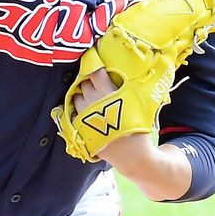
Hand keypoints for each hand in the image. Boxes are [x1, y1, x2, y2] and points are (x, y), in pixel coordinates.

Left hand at [71, 67, 190, 195]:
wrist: (132, 155)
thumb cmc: (139, 127)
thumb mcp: (140, 102)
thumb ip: (133, 85)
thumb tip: (142, 67)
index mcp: (107, 94)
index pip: (94, 71)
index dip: (93, 64)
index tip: (94, 60)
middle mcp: (93, 103)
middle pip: (83, 83)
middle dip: (89, 80)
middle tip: (97, 82)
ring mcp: (84, 116)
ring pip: (76, 97)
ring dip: (82, 94)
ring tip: (92, 97)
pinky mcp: (80, 129)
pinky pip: (72, 113)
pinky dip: (78, 110)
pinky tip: (87, 111)